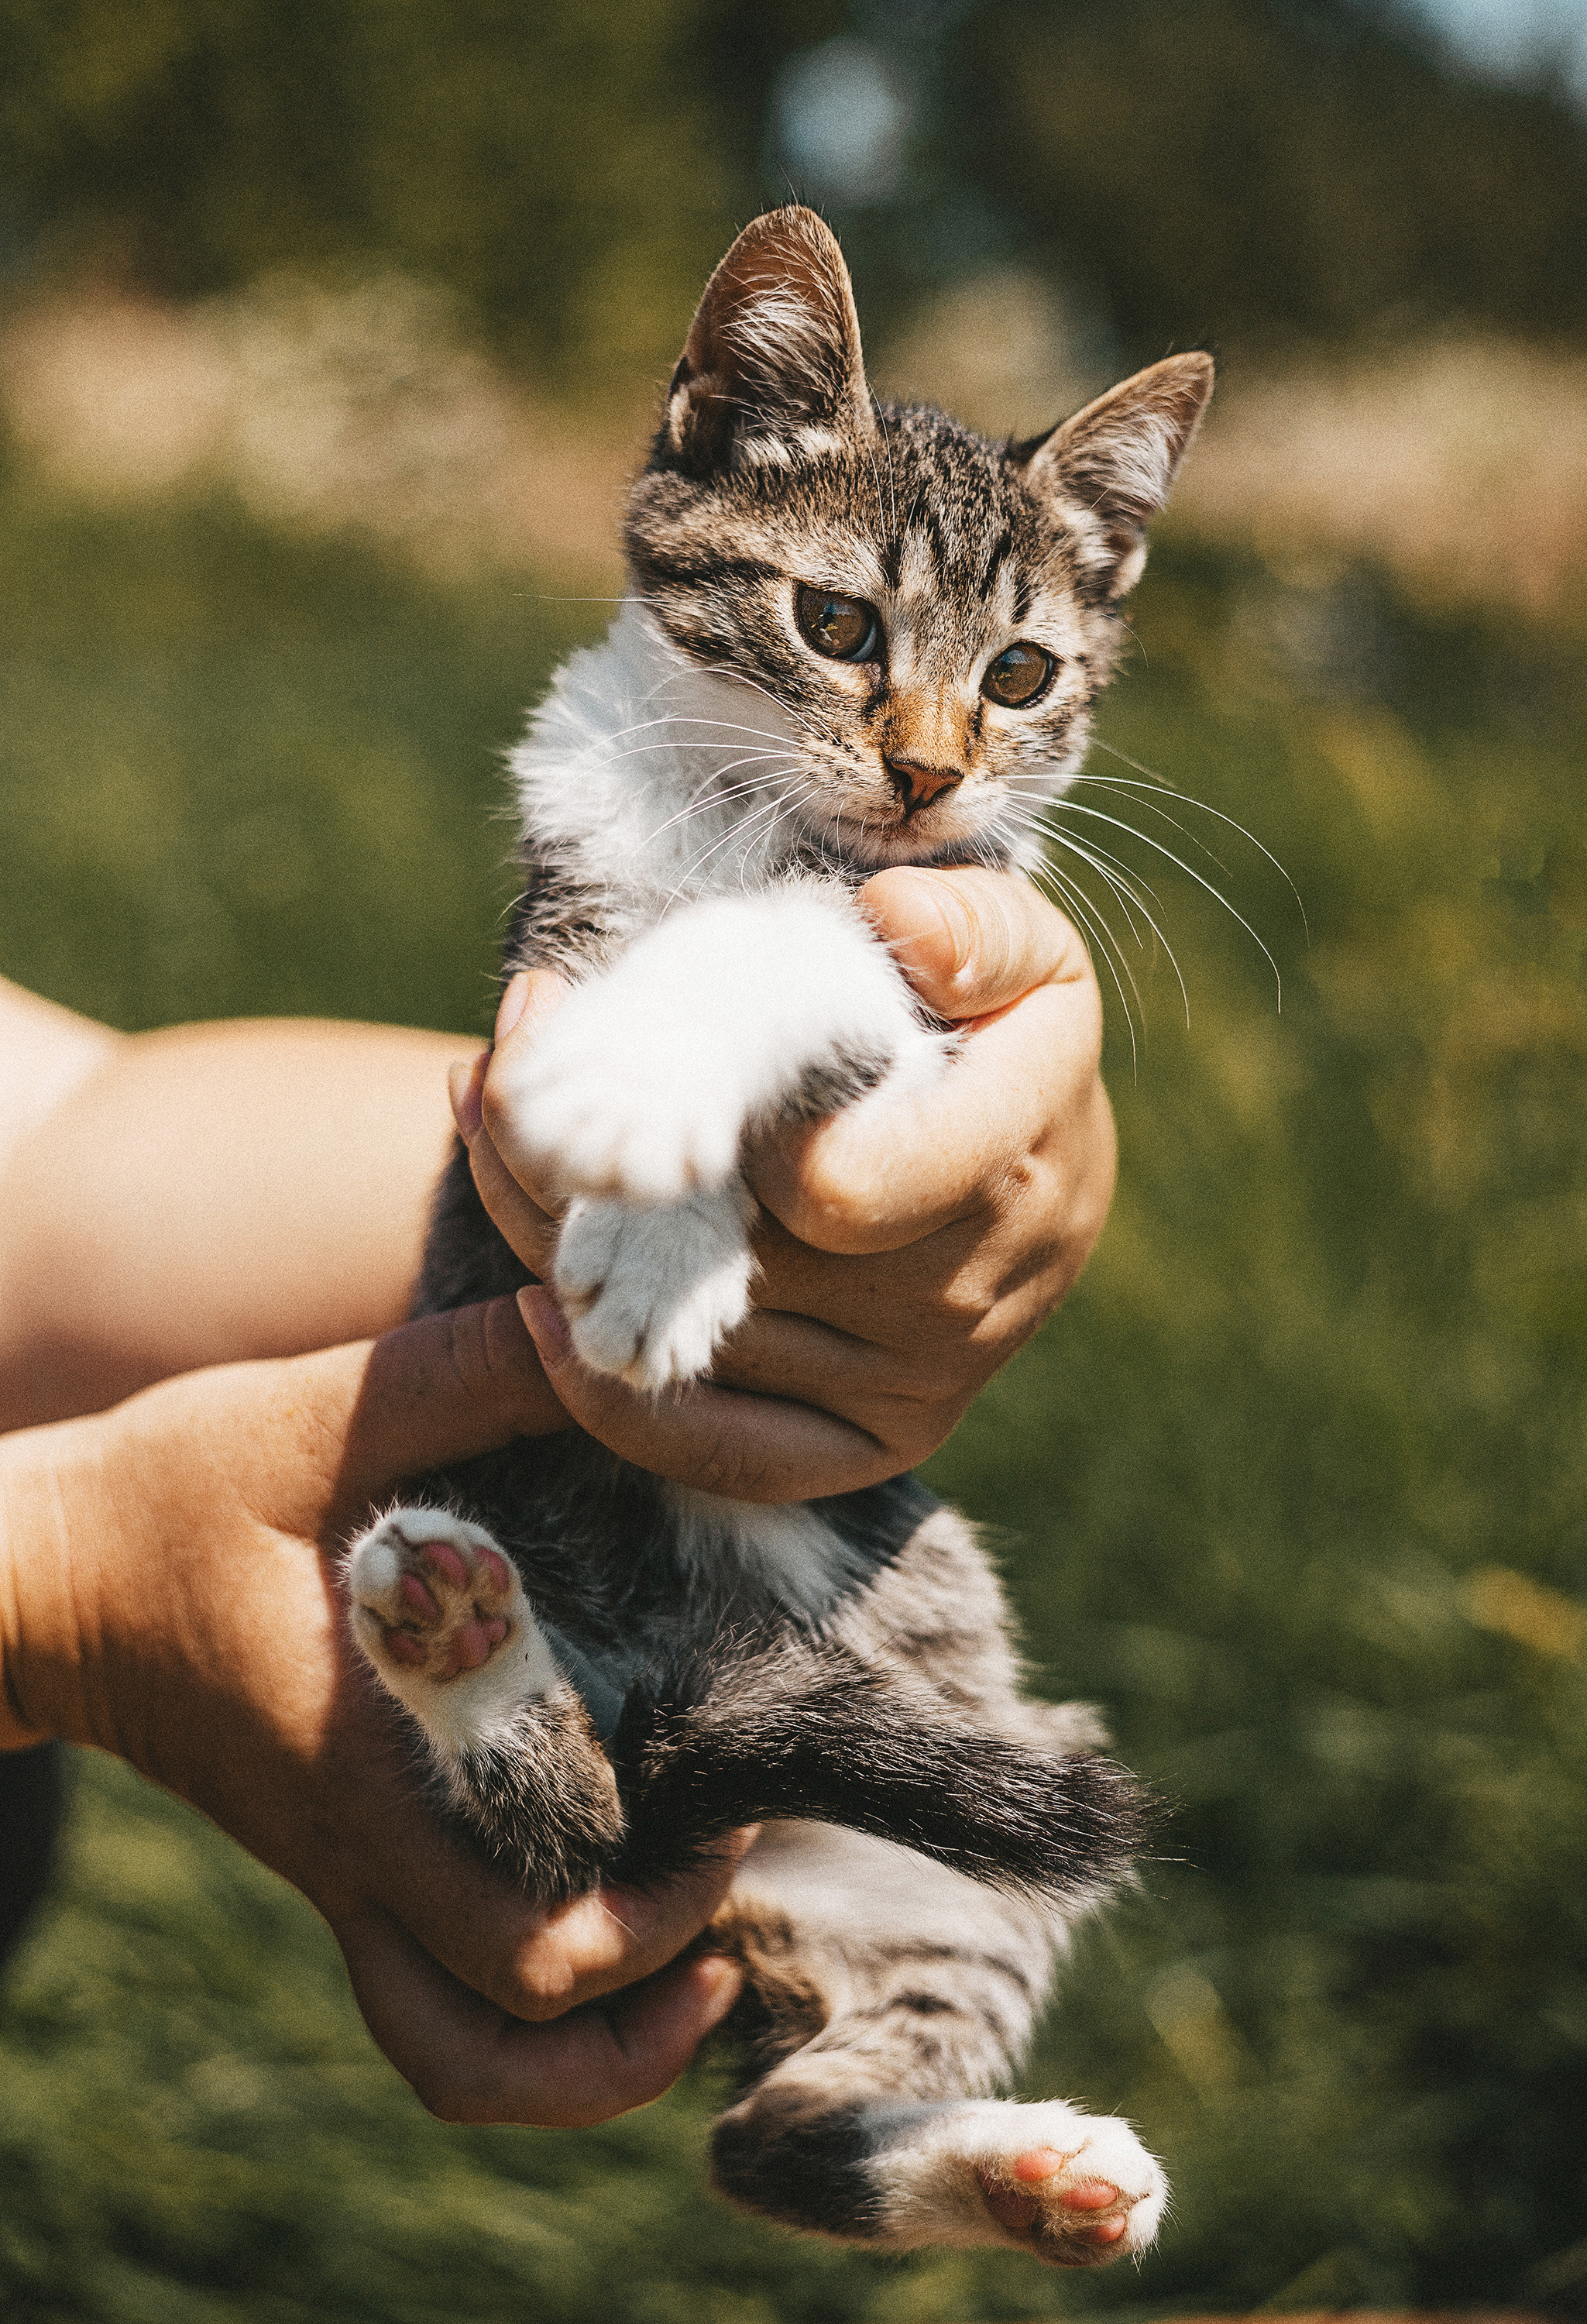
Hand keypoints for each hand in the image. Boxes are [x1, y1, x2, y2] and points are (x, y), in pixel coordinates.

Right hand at [0, 1300, 748, 2123]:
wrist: (36, 1581)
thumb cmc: (161, 1500)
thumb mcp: (310, 1419)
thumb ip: (462, 1374)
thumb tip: (598, 1331)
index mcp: (371, 1786)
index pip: (528, 1954)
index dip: (660, 1920)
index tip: (731, 1812)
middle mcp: (360, 1863)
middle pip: (502, 2056)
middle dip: (644, 2008)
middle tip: (725, 1877)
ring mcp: (339, 1876)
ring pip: (456, 2061)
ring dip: (583, 2052)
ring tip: (690, 1961)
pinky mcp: (329, 1853)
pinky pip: (428, 1988)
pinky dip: (520, 1991)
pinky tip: (594, 1888)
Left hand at [457, 869, 1115, 1501]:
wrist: (1041, 1160)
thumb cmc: (996, 1028)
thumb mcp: (1013, 945)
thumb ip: (971, 923)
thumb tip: (902, 925)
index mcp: (1015, 1152)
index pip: (836, 1189)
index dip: (729, 1146)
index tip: (669, 1074)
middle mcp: (977, 1289)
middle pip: (739, 1264)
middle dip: (611, 1170)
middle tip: (506, 1071)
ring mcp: (927, 1378)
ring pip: (708, 1340)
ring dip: (578, 1245)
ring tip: (506, 1136)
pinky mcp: (878, 1441)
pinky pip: (728, 1452)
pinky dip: (614, 1399)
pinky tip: (541, 1310)